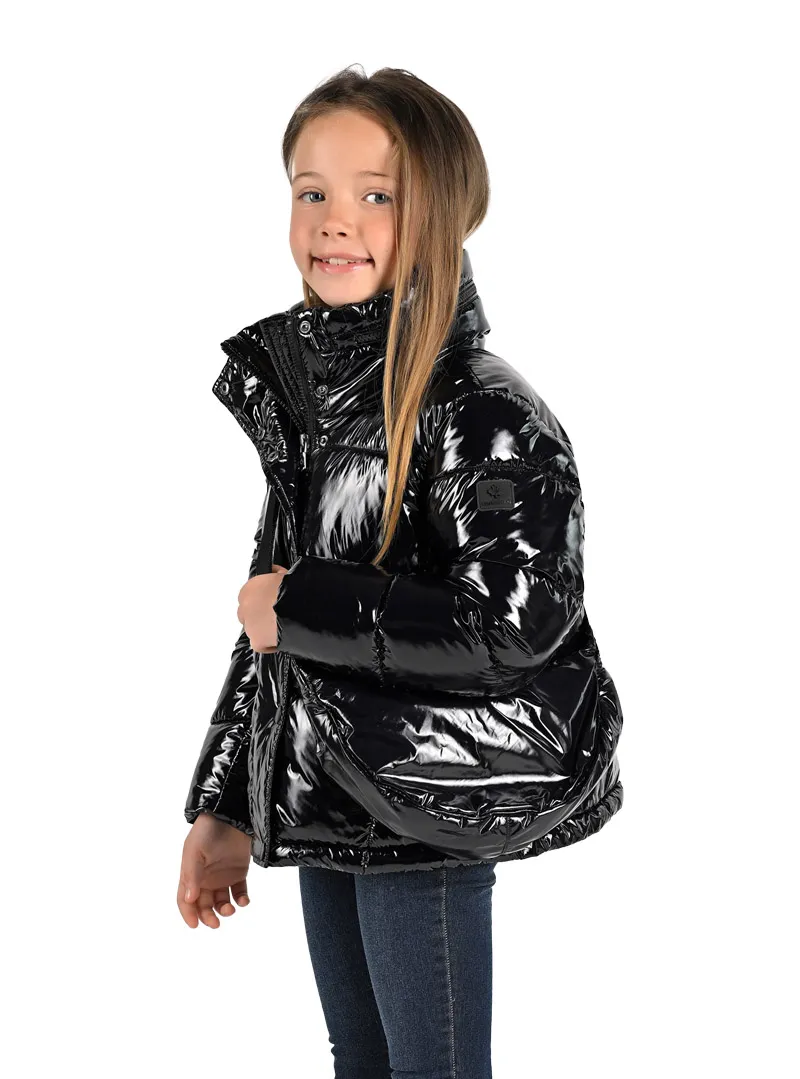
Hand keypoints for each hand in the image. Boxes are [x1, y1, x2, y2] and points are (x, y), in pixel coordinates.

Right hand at [177, 813, 252, 928]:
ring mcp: (222, 876)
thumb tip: (189, 898)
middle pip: (203, 905)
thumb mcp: (195, 850)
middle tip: (215, 923)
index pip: (185, 899)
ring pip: (221, 902)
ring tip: (230, 909)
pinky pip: (239, 892)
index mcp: (190, 873)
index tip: (195, 925)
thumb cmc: (209, 829)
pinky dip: (241, 900)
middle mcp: (205, 877)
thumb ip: (192, 874)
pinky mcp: (238, 872)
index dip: (188, 913)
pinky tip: (243, 901)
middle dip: (207, 916)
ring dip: (224, 910)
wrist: (234, 814)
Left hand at [237, 563, 288, 652]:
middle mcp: (246, 607)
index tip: (272, 598)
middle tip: (277, 614)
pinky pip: (261, 645)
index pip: (251, 594)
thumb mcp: (285, 573)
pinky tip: (282, 639)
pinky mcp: (257, 641)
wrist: (300, 606)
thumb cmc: (294, 589)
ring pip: (254, 629)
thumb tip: (277, 572)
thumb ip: (276, 575)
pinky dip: (269, 644)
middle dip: (261, 614)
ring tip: (283, 627)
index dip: (263, 597)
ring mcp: (250, 625)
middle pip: (250, 613)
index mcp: (250, 588)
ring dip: (265, 629)